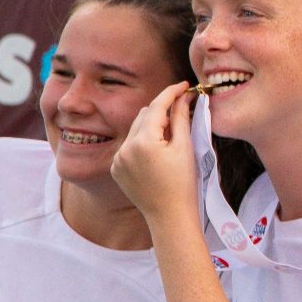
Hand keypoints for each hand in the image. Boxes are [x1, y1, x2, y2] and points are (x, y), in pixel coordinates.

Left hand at [112, 83, 201, 226]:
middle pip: (145, 115)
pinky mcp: (116, 168)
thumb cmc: (183, 184)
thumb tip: (184, 96)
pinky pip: (128, 145)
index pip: (157, 106)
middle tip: (183, 109)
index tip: (184, 85)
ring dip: (151, 125)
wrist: (169, 216)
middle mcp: (125, 147)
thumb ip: (181, 118)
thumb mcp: (185, 148)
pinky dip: (142, 141)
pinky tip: (157, 150)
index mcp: (143, 141)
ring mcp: (118, 159)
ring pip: (135, 129)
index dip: (171, 93)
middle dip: (162, 109)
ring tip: (171, 133)